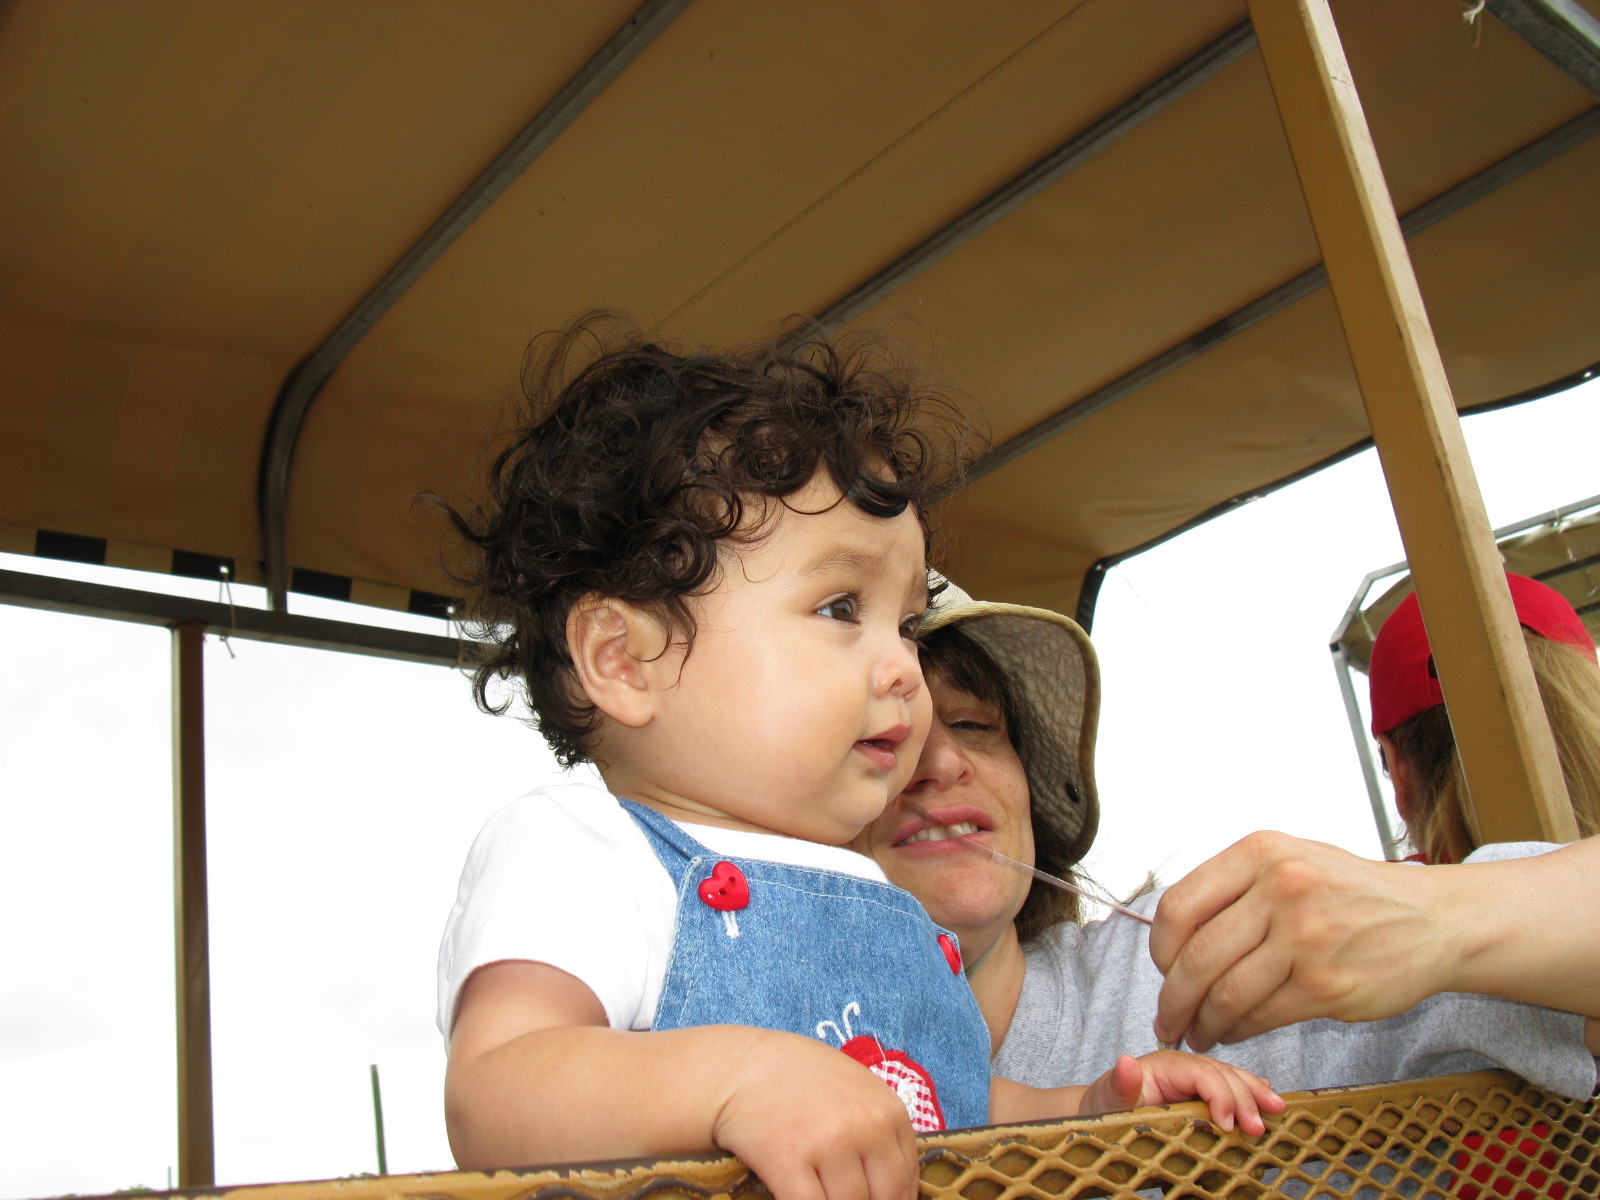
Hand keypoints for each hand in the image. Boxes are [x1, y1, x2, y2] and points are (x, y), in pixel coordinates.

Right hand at [711, 1028, 919, 1199]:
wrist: (742, 1067)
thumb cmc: (802, 1080)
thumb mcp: (857, 1092)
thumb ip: (880, 1134)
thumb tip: (901, 1193)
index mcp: (889, 1111)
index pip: (907, 1180)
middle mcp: (865, 1127)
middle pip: (884, 1199)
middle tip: (843, 1197)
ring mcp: (828, 1145)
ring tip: (820, 1193)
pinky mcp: (789, 1161)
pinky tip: (794, 1197)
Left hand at [1077, 1051, 1283, 1134]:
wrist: (1101, 1115)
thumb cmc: (1105, 1107)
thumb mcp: (1108, 1099)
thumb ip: (1119, 1084)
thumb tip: (1126, 1062)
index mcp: (1165, 1065)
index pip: (1201, 1072)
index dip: (1219, 1094)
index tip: (1228, 1124)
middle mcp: (1184, 1068)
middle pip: (1222, 1074)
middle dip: (1245, 1097)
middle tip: (1259, 1127)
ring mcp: (1194, 1081)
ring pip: (1232, 1079)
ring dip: (1255, 1093)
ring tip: (1277, 1109)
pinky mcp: (1200, 1095)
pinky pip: (1230, 1089)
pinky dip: (1251, 1092)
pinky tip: (1268, 1097)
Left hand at [1148, 831, 1458, 1050]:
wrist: (1434, 919)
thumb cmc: (1352, 892)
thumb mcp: (1290, 860)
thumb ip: (1233, 887)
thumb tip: (1171, 934)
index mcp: (1260, 852)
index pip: (1179, 905)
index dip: (1160, 948)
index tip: (1162, 968)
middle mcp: (1280, 888)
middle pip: (1197, 957)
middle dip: (1172, 998)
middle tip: (1166, 1018)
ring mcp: (1305, 937)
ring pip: (1225, 993)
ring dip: (1202, 1022)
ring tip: (1197, 1033)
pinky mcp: (1326, 984)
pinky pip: (1260, 1016)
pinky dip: (1237, 1032)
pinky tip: (1233, 1034)